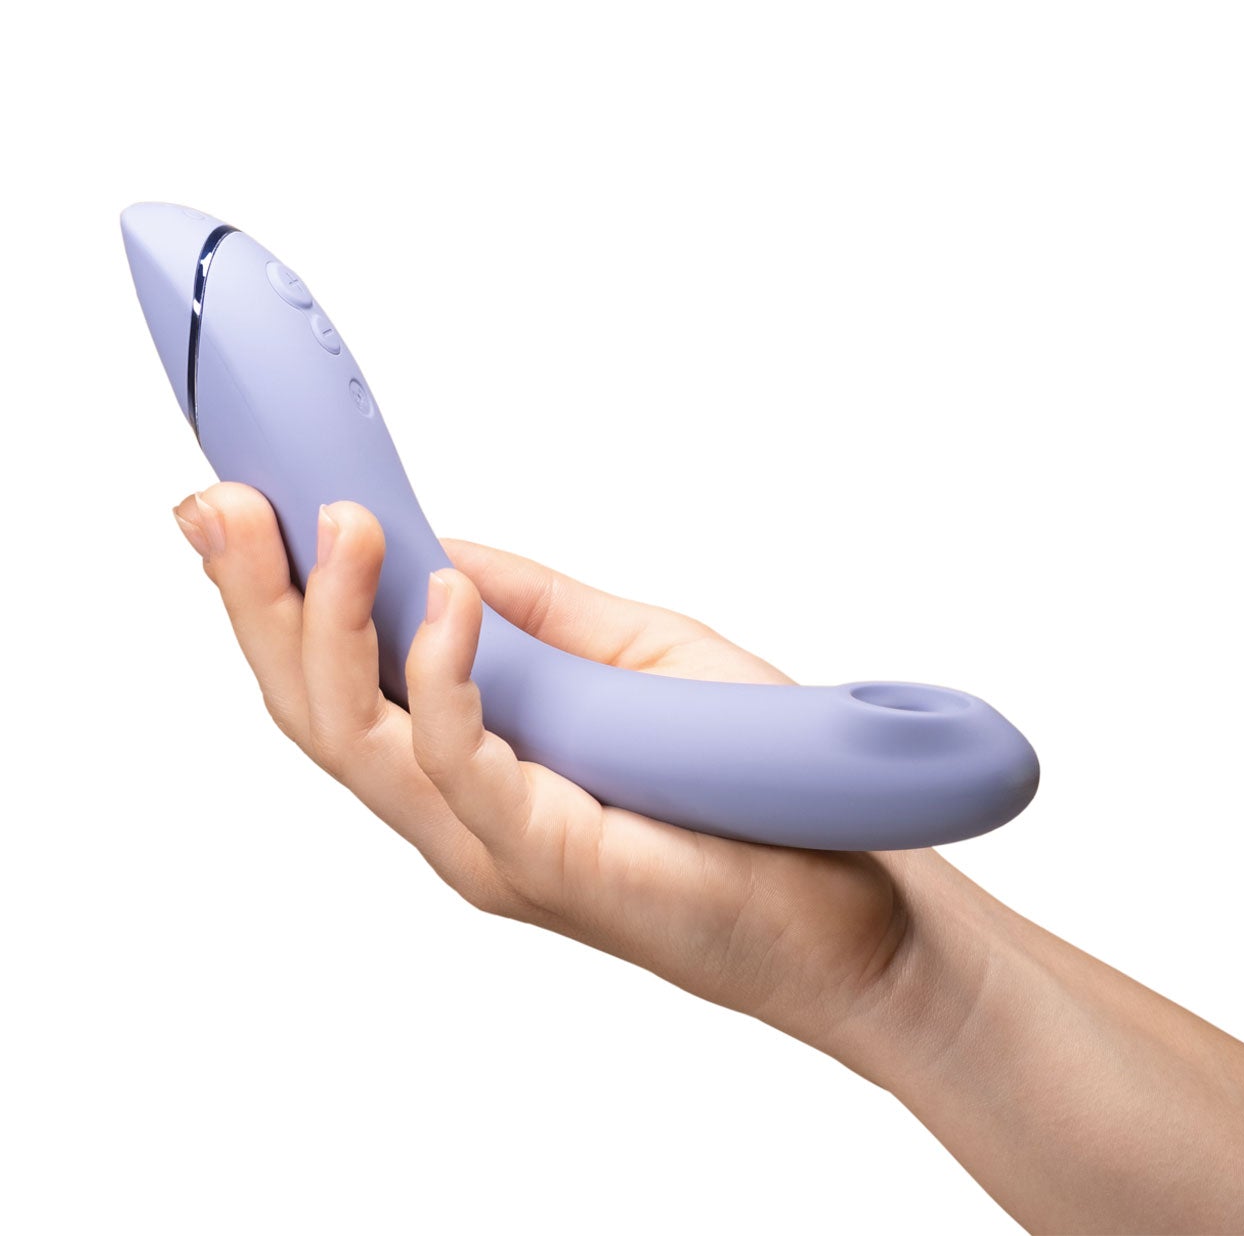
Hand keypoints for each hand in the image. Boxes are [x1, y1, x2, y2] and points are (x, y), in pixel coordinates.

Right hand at [172, 484, 937, 1060]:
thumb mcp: (627, 660)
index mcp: (466, 762)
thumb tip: (437, 541)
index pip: (335, 678)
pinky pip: (461, 762)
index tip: (229, 502)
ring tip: (332, 523)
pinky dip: (438, 675)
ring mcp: (490, 842)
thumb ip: (530, 615)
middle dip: (258, 601)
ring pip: (358, 739)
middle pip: (315, 707)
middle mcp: (456, 810)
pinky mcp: (546, 859)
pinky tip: (443, 596)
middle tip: (223, 502)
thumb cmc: (748, 783)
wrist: (858, 904)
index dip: (270, 595)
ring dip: (328, 623)